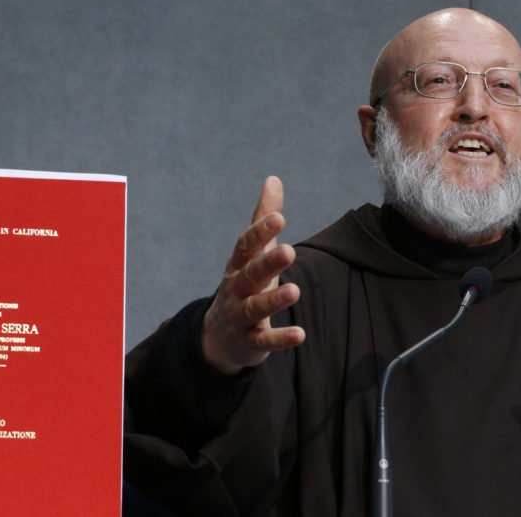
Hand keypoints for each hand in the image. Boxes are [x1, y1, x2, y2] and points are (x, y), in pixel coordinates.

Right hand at [201, 176, 304, 374]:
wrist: (219, 337)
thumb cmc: (244, 285)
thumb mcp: (253, 253)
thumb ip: (264, 218)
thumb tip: (273, 179)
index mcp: (239, 264)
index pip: (246, 245)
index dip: (260, 232)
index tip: (278, 218)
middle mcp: (236, 289)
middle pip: (250, 274)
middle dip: (267, 263)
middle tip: (289, 250)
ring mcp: (241, 316)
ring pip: (255, 307)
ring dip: (274, 300)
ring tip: (295, 291)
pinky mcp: (250, 342)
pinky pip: (264, 341)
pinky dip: (280, 339)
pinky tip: (300, 334)